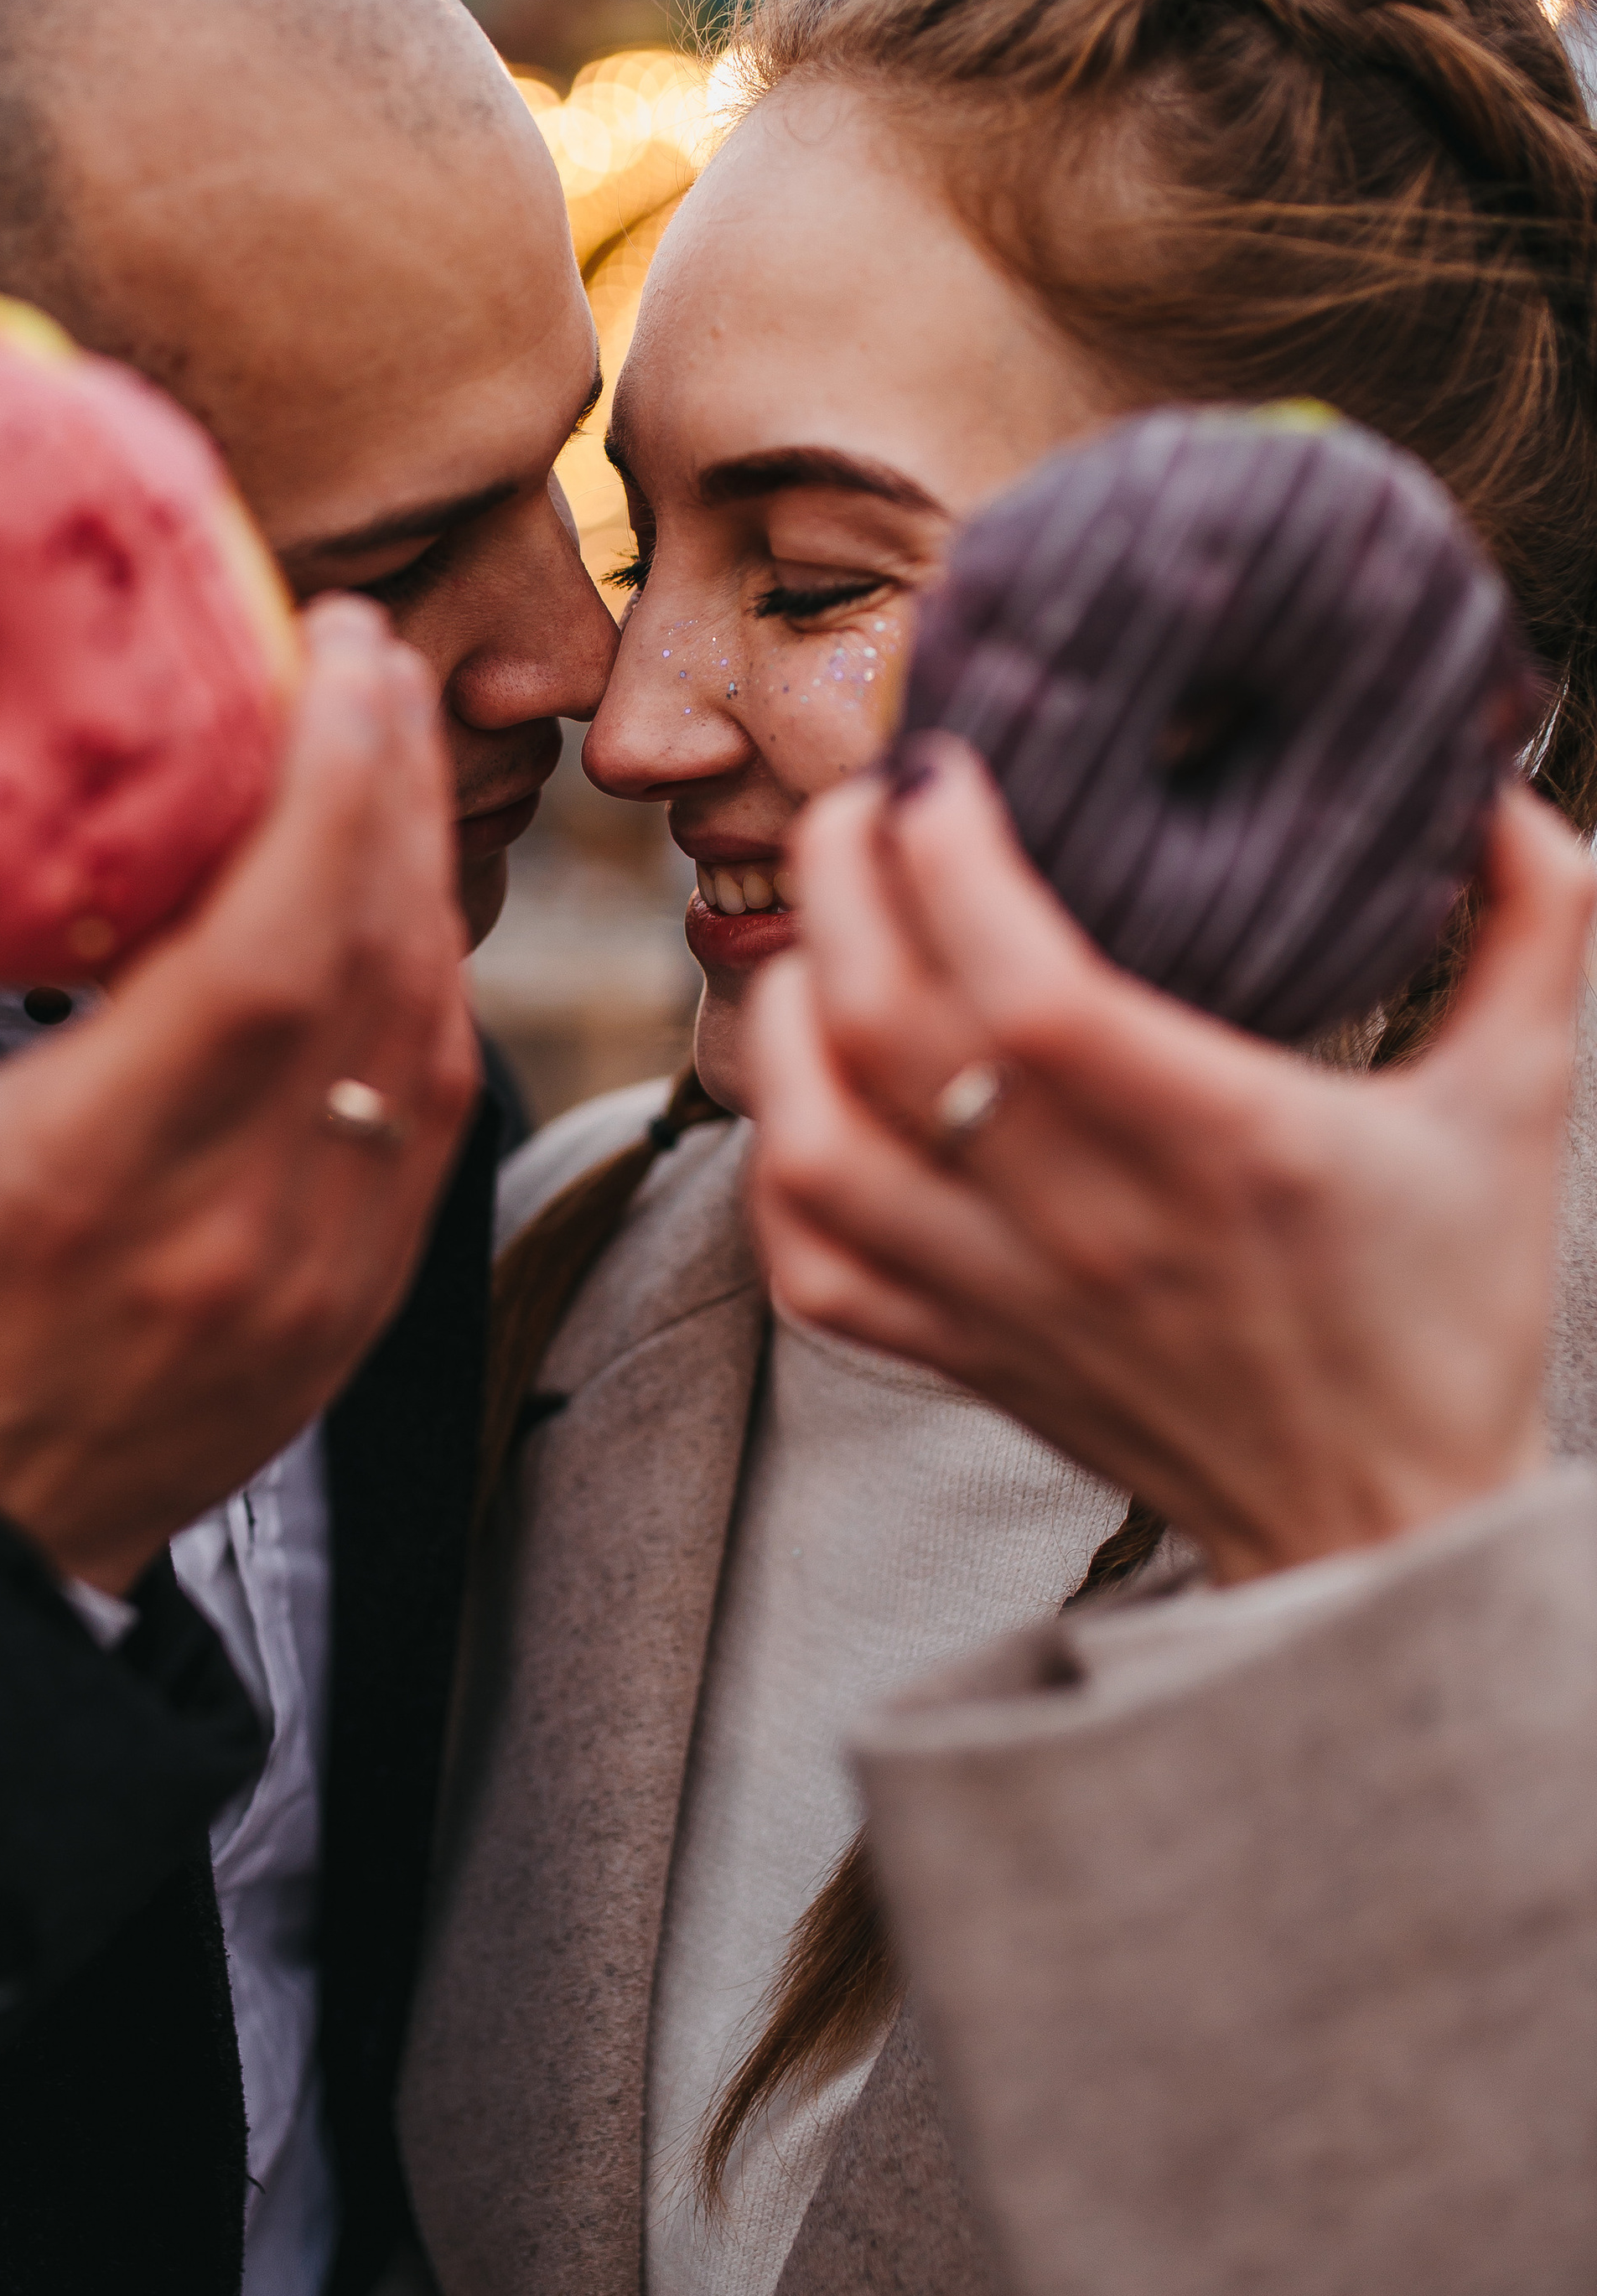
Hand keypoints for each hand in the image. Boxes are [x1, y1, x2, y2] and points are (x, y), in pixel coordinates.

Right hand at [0, 597, 480, 1590]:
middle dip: (386, 788)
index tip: (337, 655)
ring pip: (428, 1037)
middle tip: (370, 656)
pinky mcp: (362, 1305)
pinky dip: (427, 986)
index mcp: (87, 1174)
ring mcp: (318, 1277)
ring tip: (380, 753)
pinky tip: (396, 898)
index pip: (265, 960)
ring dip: (420, 875)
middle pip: (371, 971)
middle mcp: (231, 1229)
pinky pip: (435, 1114)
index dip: (327, 793)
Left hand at [747, 741, 1596, 1584]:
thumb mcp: (1523, 1103)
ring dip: (787, 1018)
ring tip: (818, 935)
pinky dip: (775, 1167)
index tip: (944, 766)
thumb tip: (1495, 779)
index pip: (1032, 989)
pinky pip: (812, 1264)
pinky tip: (805, 1090)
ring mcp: (1010, 1298)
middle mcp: (1095, 1221)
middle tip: (861, 801)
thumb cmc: (1450, 1306)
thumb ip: (1539, 924)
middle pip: (892, 1030)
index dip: (956, 861)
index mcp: (1226, 1142)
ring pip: (820, 1142)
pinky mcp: (963, 1356)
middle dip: (847, 882)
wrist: (1386, 1529)